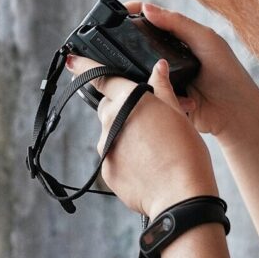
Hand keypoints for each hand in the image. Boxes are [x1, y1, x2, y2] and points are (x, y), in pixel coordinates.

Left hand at [66, 55, 217, 218]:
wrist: (180, 196)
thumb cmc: (185, 154)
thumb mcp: (178, 114)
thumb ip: (163, 89)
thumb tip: (158, 69)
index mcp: (129, 100)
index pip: (102, 77)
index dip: (85, 66)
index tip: (73, 61)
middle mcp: (110, 121)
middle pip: (108, 106)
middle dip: (121, 107)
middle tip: (147, 120)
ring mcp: (105, 147)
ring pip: (111, 132)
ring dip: (124, 134)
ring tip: (154, 148)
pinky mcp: (106, 170)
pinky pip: (113, 156)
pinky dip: (126, 157)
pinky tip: (147, 165)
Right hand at [125, 1, 258, 143]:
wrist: (234, 112)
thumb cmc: (227, 72)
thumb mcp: (205, 39)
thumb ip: (177, 23)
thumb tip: (146, 8)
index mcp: (178, 37)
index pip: (149, 20)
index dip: (131, 13)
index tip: (115, 13)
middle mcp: (167, 56)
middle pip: (137, 45)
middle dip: (127, 44)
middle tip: (113, 44)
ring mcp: (163, 77)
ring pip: (136, 70)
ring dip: (138, 71)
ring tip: (142, 72)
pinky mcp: (161, 98)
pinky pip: (145, 93)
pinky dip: (150, 91)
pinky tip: (159, 92)